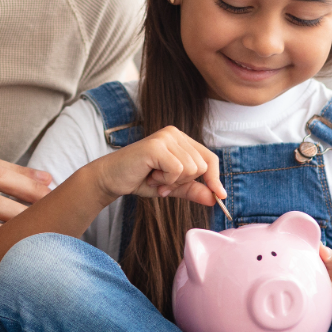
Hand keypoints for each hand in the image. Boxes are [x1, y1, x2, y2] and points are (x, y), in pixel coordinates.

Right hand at [91, 126, 225, 207]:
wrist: (112, 178)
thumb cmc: (140, 179)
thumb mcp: (172, 187)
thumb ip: (193, 189)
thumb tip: (216, 198)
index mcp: (181, 139)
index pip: (210, 158)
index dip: (215, 178)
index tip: (220, 195)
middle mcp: (175, 133)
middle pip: (202, 166)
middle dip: (183, 183)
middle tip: (162, 183)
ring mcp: (166, 137)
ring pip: (191, 169)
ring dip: (172, 182)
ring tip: (154, 177)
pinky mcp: (156, 146)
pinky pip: (177, 170)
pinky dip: (165, 180)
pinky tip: (150, 175)